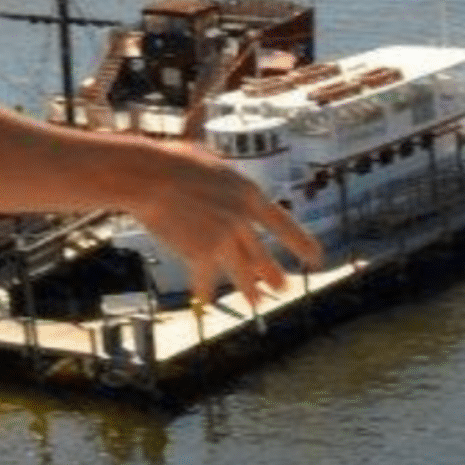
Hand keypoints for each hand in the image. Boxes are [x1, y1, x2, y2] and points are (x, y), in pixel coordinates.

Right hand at [120, 141, 323, 304]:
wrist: (149, 177)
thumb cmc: (171, 161)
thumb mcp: (209, 161)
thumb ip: (224, 179)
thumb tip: (226, 173)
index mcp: (248, 192)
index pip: (283, 223)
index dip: (301, 242)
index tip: (315, 257)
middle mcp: (242, 218)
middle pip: (261, 253)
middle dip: (273, 274)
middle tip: (284, 287)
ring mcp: (224, 237)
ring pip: (241, 271)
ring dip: (249, 289)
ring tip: (257, 303)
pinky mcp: (203, 253)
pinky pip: (205, 278)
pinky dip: (203, 290)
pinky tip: (204, 301)